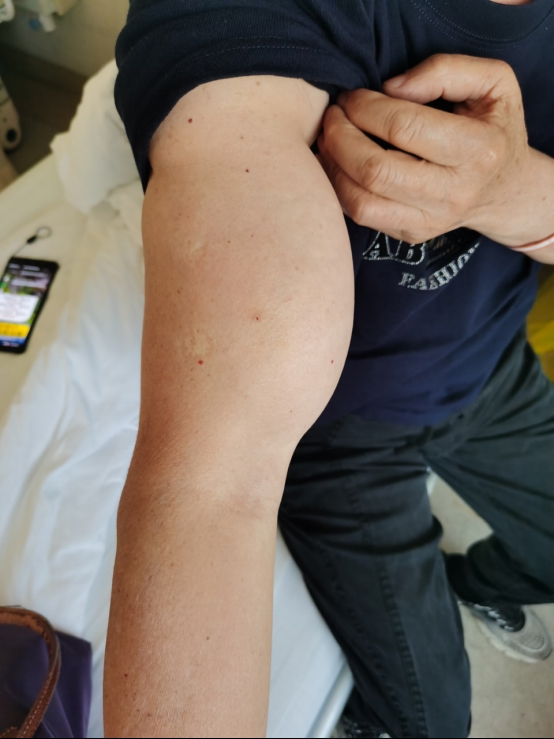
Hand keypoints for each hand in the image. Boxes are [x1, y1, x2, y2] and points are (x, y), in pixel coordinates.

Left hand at [318, 54, 553, 248]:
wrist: (505, 188)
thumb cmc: (494, 127)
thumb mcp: (493, 82)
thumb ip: (446, 71)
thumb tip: (391, 87)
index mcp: (477, 150)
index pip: (403, 127)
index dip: (366, 108)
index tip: (352, 97)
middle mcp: (454, 192)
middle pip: (375, 169)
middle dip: (341, 137)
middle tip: (332, 117)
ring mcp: (430, 220)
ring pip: (362, 201)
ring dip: (333, 166)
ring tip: (329, 139)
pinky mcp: (412, 234)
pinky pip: (361, 216)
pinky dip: (339, 188)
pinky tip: (338, 164)